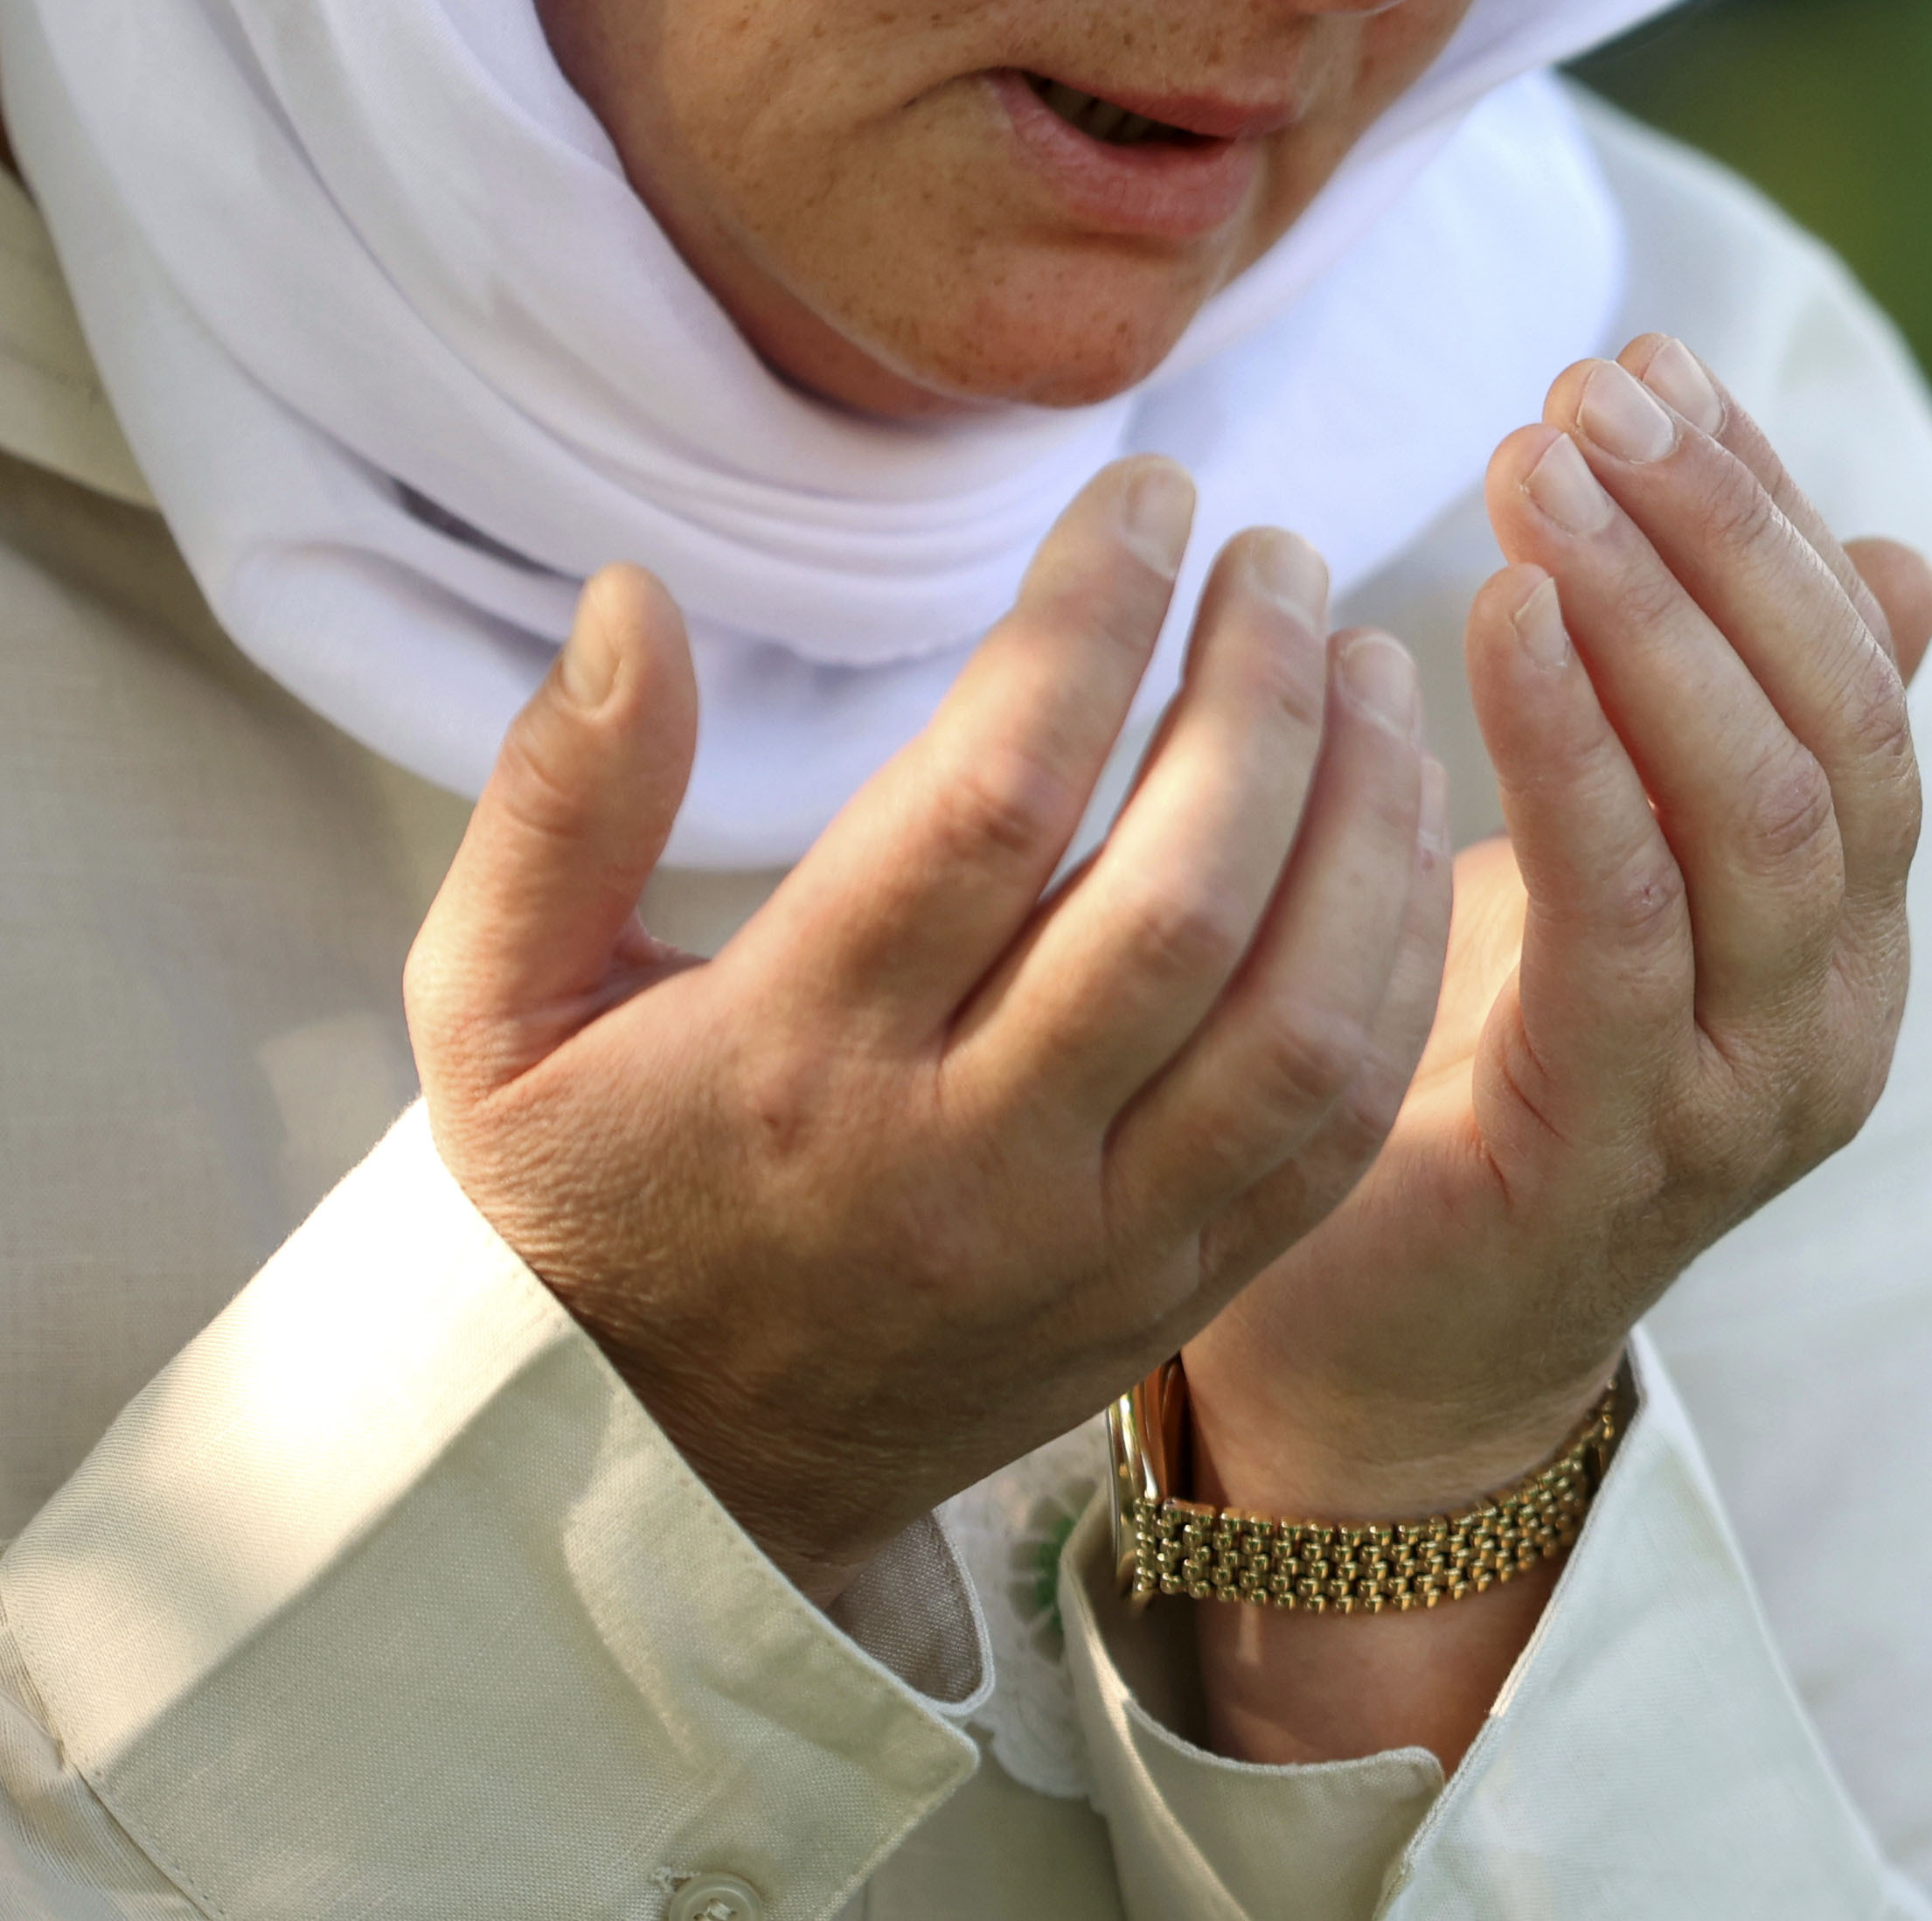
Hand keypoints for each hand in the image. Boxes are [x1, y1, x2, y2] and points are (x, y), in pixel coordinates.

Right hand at [406, 461, 1448, 1600]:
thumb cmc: (590, 1194)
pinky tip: (1398, 817)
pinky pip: (1340, 1121)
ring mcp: (1097, 1244)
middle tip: (1280, 555)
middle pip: (1181, 904)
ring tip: (1365, 657)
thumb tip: (634, 597)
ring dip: (1365, 817)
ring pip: (1301, 1020)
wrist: (672, 1475)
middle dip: (1257, 698)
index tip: (1152, 493)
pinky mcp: (1182, 1290)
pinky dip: (1394, 956)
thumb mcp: (497, 1008)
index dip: (1089, 623)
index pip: (987, 806)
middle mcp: (964, 1162)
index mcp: (792, 1064)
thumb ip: (559, 802)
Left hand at [1175, 336, 1931, 1761]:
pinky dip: (1575, 754)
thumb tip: (1900, 563)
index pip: (1862, 680)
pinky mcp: (1622, 1154)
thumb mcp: (1624, 875)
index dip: (1769, 511)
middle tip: (1592, 390)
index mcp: (1853, 933)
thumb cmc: (1486, 1079)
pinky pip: (1624, 924)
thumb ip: (1733, 736)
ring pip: (1764, 815)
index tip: (1654, 362)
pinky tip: (1496, 619)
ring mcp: (1752, 1096)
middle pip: (1839, 731)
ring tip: (1544, 469)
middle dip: (1722, 538)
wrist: (1385, 1362)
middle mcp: (1841, 1012)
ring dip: (1657, 616)